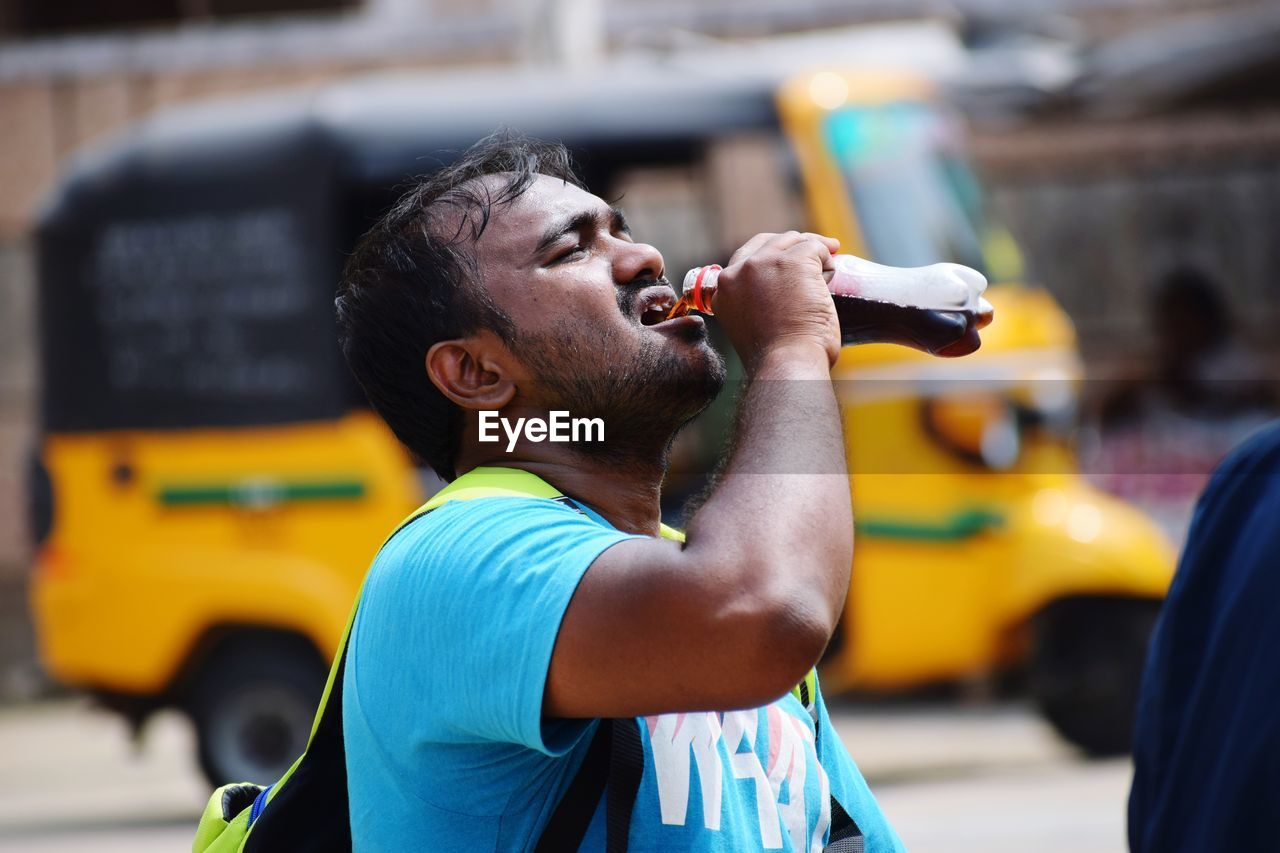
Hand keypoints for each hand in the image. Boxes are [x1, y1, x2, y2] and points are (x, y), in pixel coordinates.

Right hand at [711, 232, 840, 369]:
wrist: (787, 363)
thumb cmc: (776, 356)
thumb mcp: (747, 325)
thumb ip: (751, 303)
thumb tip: (778, 291)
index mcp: (723, 289)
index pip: (746, 257)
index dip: (771, 256)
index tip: (788, 264)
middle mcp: (739, 271)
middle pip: (771, 242)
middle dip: (795, 246)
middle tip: (817, 255)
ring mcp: (765, 263)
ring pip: (795, 240)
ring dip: (813, 251)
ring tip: (827, 269)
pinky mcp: (794, 261)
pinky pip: (816, 248)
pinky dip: (827, 259)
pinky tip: (831, 275)